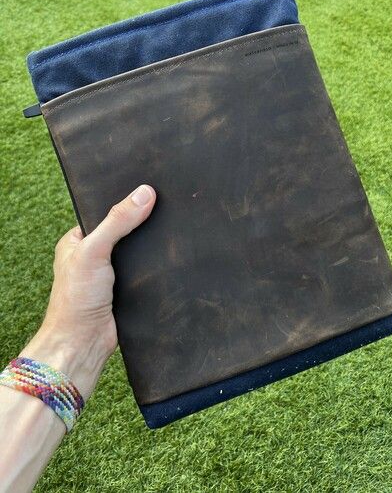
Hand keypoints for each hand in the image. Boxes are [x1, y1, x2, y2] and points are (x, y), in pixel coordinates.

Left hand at [20, 184, 155, 398]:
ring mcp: (111, 273)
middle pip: (123, 231)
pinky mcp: (126, 290)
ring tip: (173, 226)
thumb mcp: (94, 250)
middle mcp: (94, 255)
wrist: (83, 343)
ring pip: (136, 251)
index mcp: (78, 240)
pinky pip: (145, 271)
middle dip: (141, 223)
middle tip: (166, 205)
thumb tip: (144, 193)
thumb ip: (117, 222)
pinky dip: (156, 266)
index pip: (104, 213)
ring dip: (150, 246)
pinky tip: (171, 257)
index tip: (148, 189)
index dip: (124, 202)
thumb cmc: (75, 298)